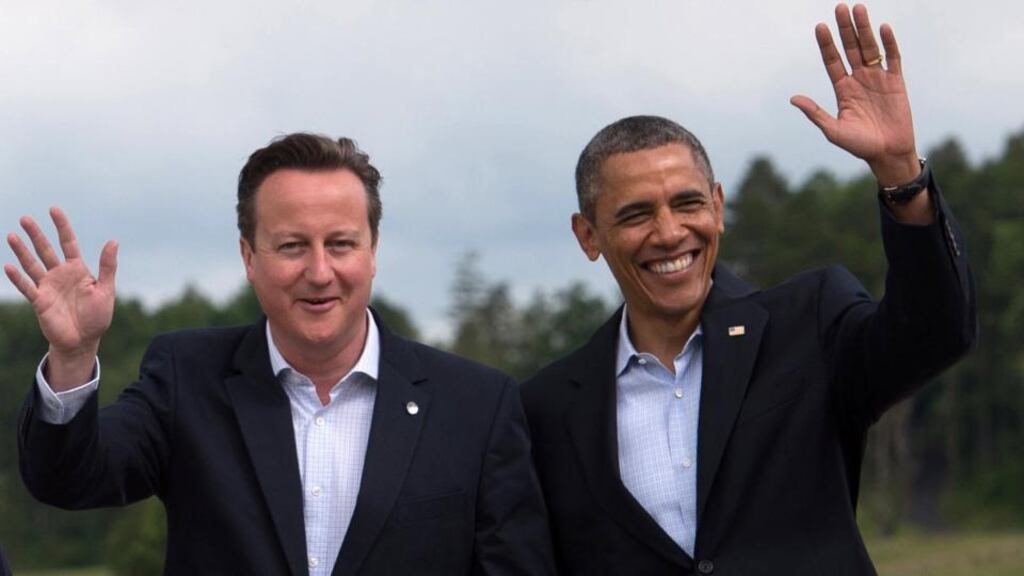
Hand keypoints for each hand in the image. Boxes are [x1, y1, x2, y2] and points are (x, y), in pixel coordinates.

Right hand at [5, 207, 117, 387]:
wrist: (83, 340)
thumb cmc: (97, 316)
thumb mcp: (106, 290)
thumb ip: (107, 266)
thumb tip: (113, 241)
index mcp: (77, 270)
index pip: (68, 242)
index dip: (61, 226)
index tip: (54, 209)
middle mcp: (60, 275)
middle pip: (45, 249)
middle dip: (36, 234)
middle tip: (25, 218)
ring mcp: (48, 286)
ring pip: (32, 264)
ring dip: (22, 251)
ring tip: (12, 235)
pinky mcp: (39, 301)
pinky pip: (27, 287)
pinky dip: (18, 278)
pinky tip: (9, 266)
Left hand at [791, 3, 920, 186]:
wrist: (888, 154)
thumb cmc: (859, 145)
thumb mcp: (833, 130)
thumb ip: (816, 113)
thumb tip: (793, 99)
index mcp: (842, 89)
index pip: (832, 61)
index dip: (827, 44)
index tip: (819, 27)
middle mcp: (859, 79)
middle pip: (850, 48)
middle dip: (845, 28)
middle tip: (840, 7)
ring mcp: (878, 79)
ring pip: (870, 48)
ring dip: (864, 29)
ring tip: (858, 9)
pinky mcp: (896, 82)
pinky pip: (893, 58)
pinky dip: (889, 43)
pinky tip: (883, 28)